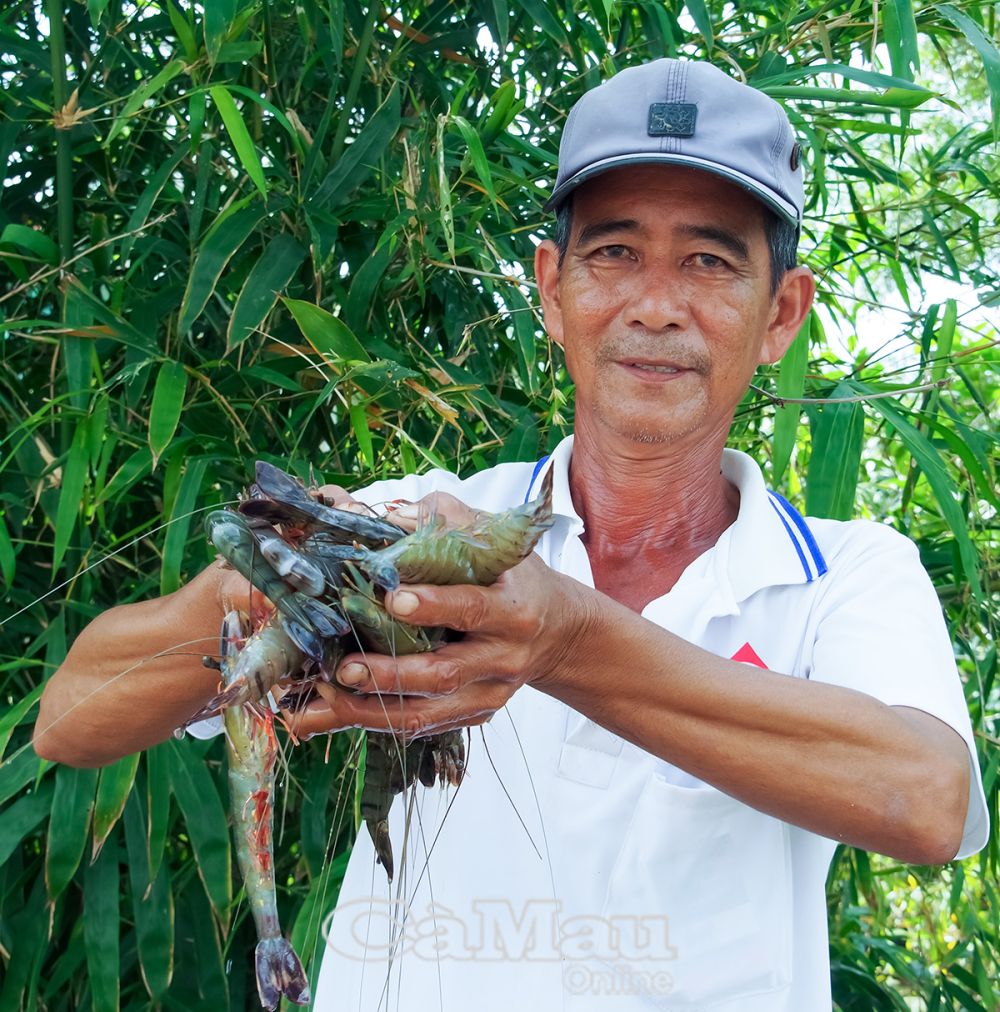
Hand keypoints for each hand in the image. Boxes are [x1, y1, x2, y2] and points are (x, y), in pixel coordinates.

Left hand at [284, 492, 596, 739]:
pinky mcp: (472, 715)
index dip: (435, 605)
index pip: (473, 607)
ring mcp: (488, 694)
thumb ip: (444, 521)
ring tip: (322, 700)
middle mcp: (503, 658)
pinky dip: (374, 722)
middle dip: (391, 673)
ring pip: (426, 713)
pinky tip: (331, 715)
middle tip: (342, 668)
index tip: (393, 599)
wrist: (556, 631)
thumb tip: (385, 514)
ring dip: (370, 710)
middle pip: (444, 674)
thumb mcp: (493, 541)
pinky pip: (421, 727)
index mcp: (512, 609)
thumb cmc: (513, 577)